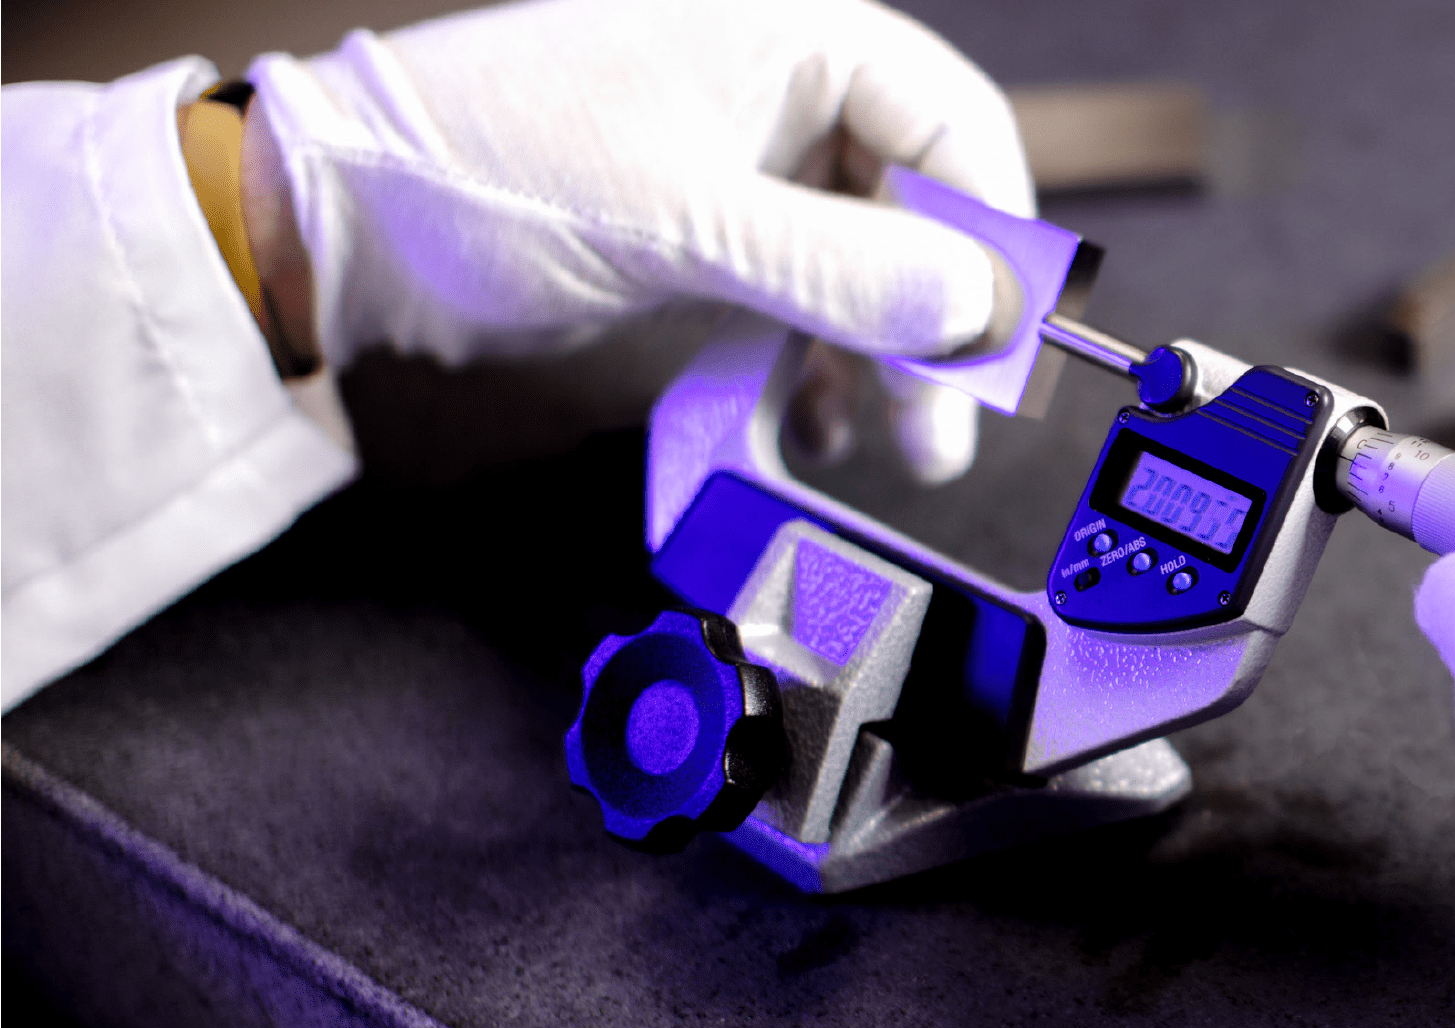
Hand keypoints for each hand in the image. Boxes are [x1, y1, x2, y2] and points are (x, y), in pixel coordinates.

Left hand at [243, 0, 1031, 481]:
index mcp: (794, 36)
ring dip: (885, 360)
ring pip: (870, 263)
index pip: (951, 128)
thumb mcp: (680, 218)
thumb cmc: (487, 167)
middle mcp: (785, 90)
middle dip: (937, 324)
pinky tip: (817, 420)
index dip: (991, 239)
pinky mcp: (713, 231)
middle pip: (920, 206)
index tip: (996, 344)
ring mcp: (750, 163)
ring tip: (890, 446)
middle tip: (939, 428)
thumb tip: (972, 306)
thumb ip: (837, 265)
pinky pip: (807, 297)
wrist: (347, 219)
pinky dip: (821, 361)